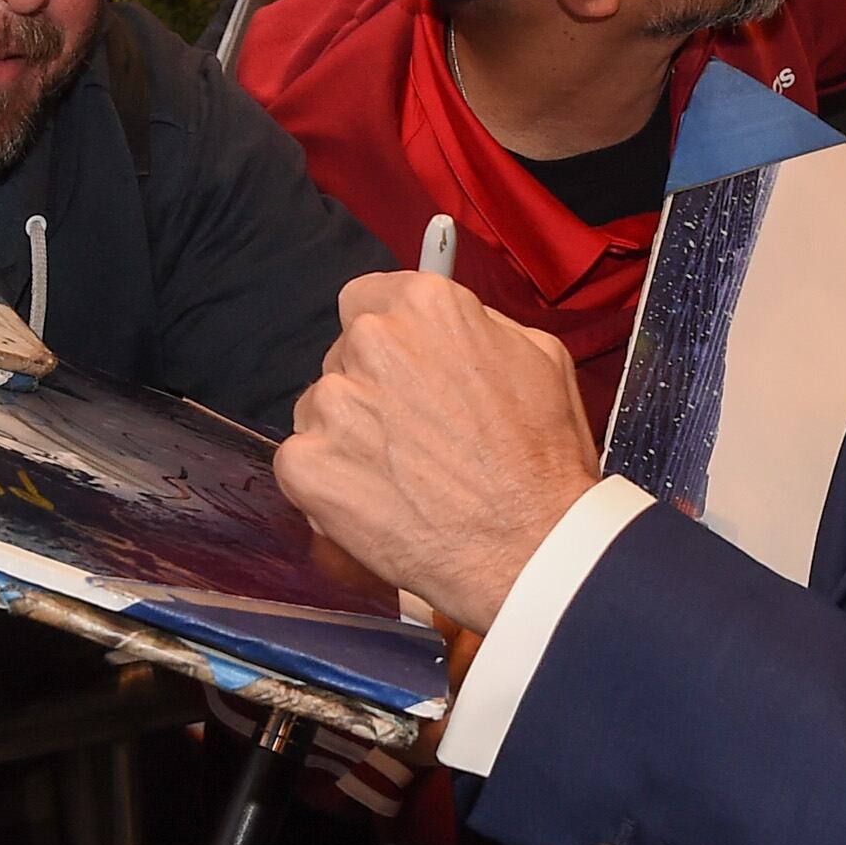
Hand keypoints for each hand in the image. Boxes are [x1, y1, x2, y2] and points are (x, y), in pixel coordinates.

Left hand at [275, 272, 601, 632]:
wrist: (528, 546)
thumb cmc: (542, 461)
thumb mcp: (539, 358)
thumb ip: (478, 328)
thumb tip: (447, 326)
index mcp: (424, 305)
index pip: (367, 298)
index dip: (386, 338)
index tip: (399, 365)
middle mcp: (371, 341)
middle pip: (345, 354)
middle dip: (371, 388)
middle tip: (414, 434)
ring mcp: (333, 402)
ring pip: (321, 408)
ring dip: (350, 435)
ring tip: (403, 476)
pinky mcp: (305, 462)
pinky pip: (302, 462)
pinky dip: (331, 483)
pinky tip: (378, 502)